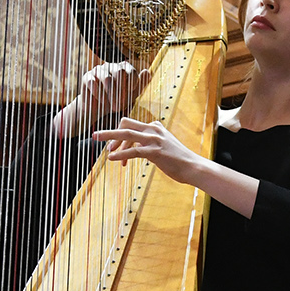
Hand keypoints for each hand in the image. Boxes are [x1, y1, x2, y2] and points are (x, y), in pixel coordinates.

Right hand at [52, 60, 147, 138]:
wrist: (97, 110)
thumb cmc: (116, 101)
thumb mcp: (130, 95)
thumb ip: (140, 85)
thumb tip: (147, 72)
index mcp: (123, 68)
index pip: (131, 71)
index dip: (132, 85)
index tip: (131, 98)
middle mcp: (111, 66)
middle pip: (120, 72)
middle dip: (122, 91)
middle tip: (121, 106)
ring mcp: (98, 70)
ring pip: (107, 79)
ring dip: (111, 96)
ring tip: (113, 108)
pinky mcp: (87, 77)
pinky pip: (94, 83)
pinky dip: (99, 95)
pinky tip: (102, 104)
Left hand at [91, 114, 260, 216]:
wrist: (194, 167)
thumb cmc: (178, 160)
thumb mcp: (164, 146)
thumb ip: (151, 143)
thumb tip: (138, 148)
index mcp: (155, 127)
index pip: (131, 124)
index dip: (118, 134)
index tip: (113, 148)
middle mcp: (153, 130)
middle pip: (125, 123)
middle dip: (109, 131)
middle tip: (96, 137)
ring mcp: (154, 140)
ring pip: (126, 134)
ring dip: (109, 138)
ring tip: (98, 143)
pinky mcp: (155, 152)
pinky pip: (133, 151)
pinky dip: (120, 154)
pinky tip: (112, 159)